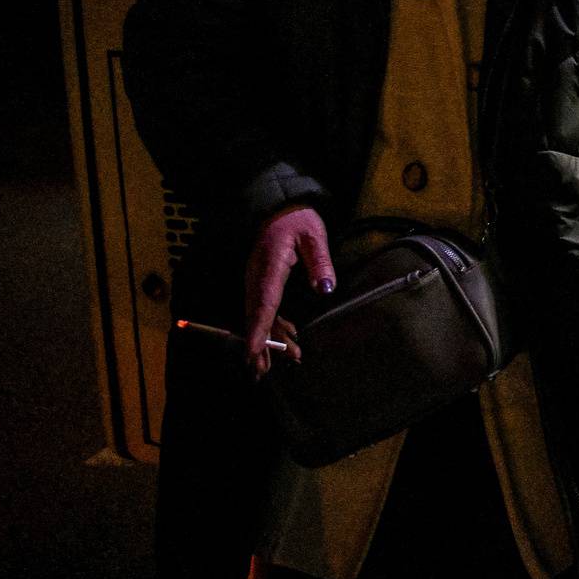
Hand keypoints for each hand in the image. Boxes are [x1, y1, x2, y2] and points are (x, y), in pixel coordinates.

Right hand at [243, 205, 334, 379]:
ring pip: (260, 315)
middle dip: (259, 344)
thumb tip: (326, 288)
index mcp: (268, 267)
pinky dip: (274, 325)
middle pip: (256, 315)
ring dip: (269, 339)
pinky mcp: (263, 282)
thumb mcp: (314, 235)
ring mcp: (258, 280)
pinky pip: (265, 308)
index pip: (263, 303)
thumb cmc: (298, 219)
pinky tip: (287, 338)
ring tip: (280, 362)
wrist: (280, 207)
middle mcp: (257, 277)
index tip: (252, 351)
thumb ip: (320, 261)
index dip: (258, 329)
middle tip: (261, 372)